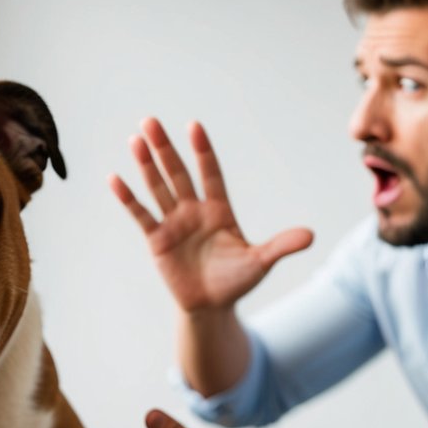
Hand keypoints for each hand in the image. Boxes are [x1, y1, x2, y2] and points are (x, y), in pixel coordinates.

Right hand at [109, 118, 312, 312]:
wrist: (210, 306)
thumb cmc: (236, 281)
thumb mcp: (260, 262)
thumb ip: (281, 246)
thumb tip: (311, 236)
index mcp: (219, 211)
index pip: (210, 175)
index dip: (203, 152)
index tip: (194, 127)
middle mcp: (194, 211)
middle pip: (178, 173)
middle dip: (165, 148)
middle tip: (151, 121)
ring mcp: (174, 223)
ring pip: (158, 188)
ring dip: (147, 164)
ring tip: (136, 139)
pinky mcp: (157, 240)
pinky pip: (142, 215)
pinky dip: (129, 198)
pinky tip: (115, 178)